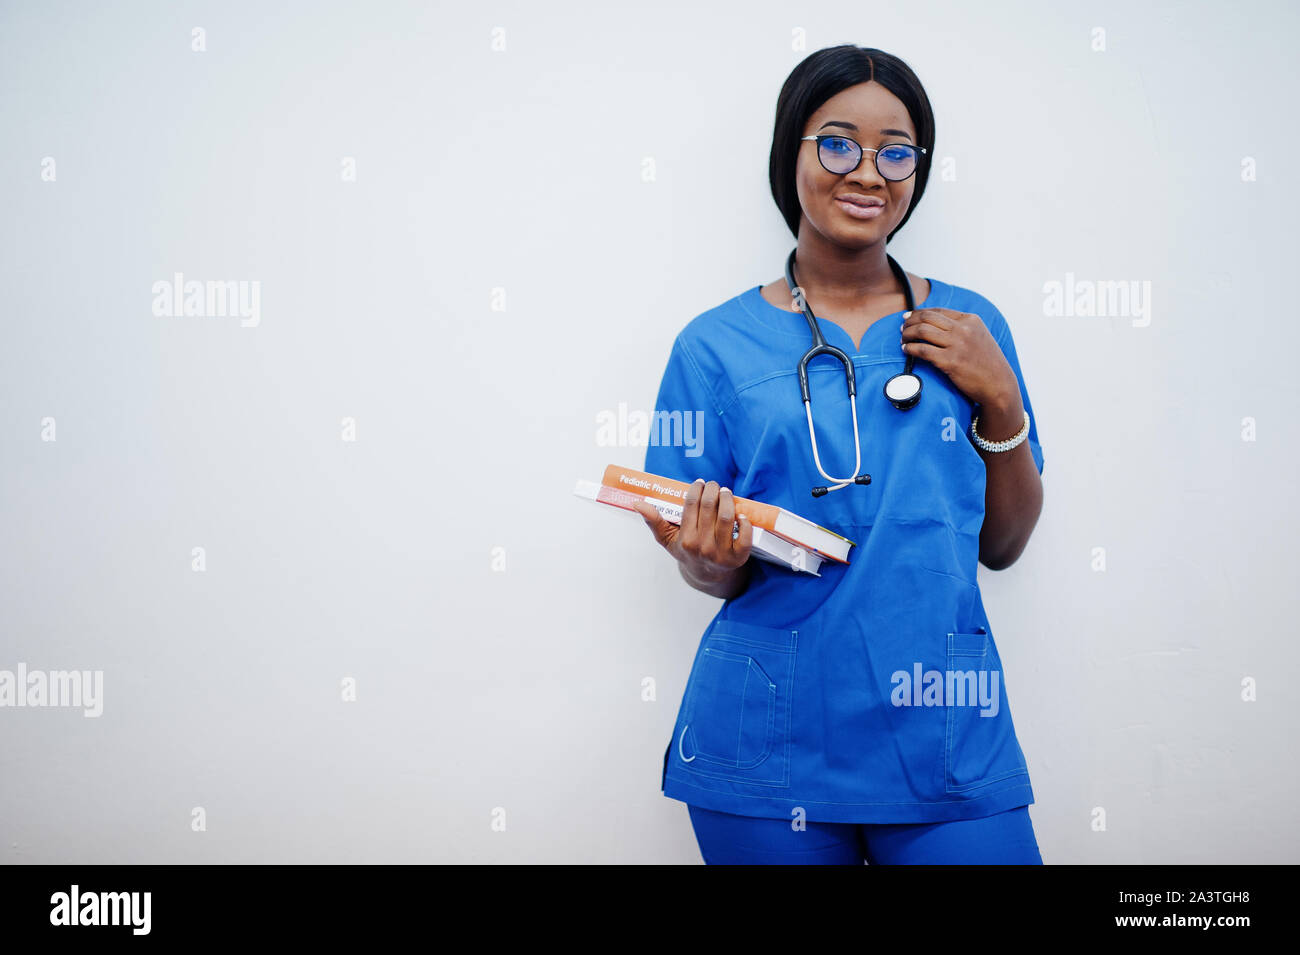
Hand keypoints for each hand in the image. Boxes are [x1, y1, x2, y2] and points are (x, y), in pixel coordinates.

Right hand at [632, 479, 752, 580]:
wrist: (707, 574)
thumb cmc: (687, 551)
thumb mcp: (668, 539)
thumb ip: (654, 521)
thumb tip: (638, 504)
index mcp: (686, 540)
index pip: (691, 506)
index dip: (696, 490)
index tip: (699, 483)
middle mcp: (703, 547)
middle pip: (710, 508)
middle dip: (712, 490)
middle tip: (713, 485)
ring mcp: (722, 553)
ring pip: (727, 518)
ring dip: (727, 500)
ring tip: (726, 492)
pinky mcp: (739, 557)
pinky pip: (746, 537)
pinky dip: (746, 522)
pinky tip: (741, 513)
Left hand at [900, 308, 1020, 410]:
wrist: (999, 384)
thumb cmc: (988, 363)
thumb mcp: (979, 336)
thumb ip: (962, 328)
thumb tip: (935, 324)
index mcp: (971, 320)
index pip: (938, 311)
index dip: (919, 312)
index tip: (909, 317)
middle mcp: (964, 329)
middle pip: (927, 318)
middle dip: (910, 322)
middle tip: (902, 328)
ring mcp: (957, 345)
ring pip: (922, 331)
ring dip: (907, 334)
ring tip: (902, 339)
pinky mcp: (951, 361)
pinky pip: (923, 350)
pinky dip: (910, 348)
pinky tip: (906, 350)